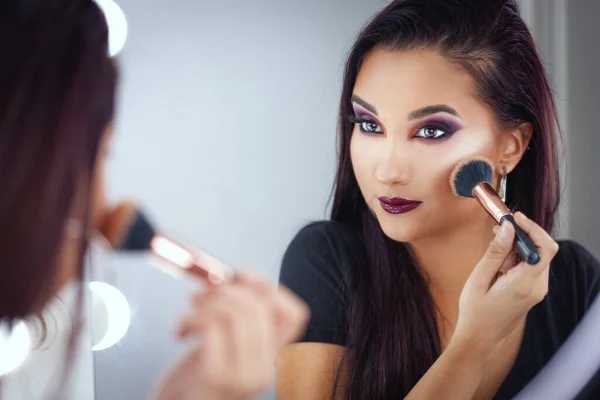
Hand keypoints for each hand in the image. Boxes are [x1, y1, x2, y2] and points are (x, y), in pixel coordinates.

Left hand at [151, 271, 308, 399]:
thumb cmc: (195, 375)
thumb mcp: (225, 342)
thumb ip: (237, 314)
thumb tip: (231, 275)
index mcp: (272, 356)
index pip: (295, 315)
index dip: (270, 287)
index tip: (241, 274)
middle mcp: (265, 369)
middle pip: (260, 307)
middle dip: (226, 288)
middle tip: (201, 293)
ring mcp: (244, 376)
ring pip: (236, 314)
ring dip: (205, 303)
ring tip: (189, 312)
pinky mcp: (217, 378)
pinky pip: (211, 328)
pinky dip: (189, 319)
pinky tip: (180, 330)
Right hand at [452, 212, 558, 360]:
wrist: (479, 338)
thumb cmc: (475, 311)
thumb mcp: (479, 279)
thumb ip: (495, 252)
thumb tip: (508, 228)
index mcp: (524, 284)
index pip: (544, 248)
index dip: (533, 228)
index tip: (515, 218)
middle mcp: (537, 287)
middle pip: (542, 250)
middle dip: (522, 234)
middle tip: (499, 227)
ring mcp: (537, 290)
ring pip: (536, 257)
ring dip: (518, 246)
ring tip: (494, 245)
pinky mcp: (533, 291)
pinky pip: (531, 267)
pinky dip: (517, 257)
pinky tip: (498, 259)